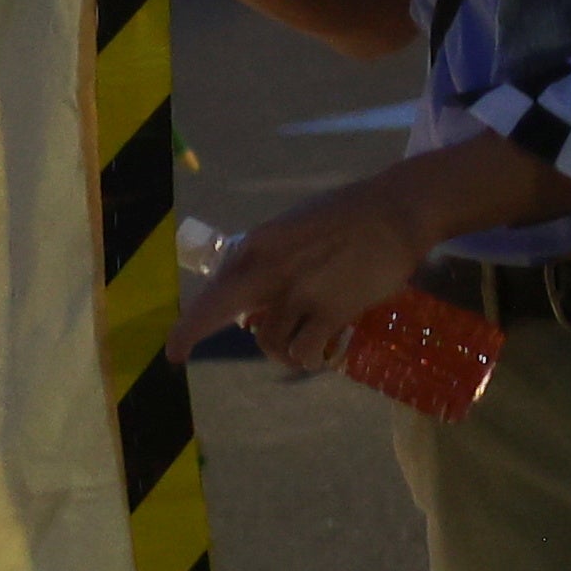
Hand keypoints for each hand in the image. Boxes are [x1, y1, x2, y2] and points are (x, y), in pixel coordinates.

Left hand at [172, 166, 436, 373]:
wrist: (395, 211)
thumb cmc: (346, 218)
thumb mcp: (292, 229)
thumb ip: (266, 260)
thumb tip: (247, 300)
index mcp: (258, 244)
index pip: (217, 285)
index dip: (194, 317)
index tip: (176, 342)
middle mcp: (270, 267)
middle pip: (216, 308)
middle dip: (190, 333)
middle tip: (175, 354)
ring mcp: (299, 290)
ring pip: (268, 340)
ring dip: (281, 351)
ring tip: (301, 348)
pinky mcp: (331, 310)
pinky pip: (305, 351)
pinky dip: (310, 359)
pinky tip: (323, 355)